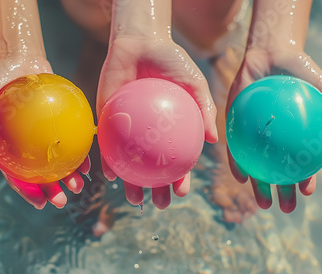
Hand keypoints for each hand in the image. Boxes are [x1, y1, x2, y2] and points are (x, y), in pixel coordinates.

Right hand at [0, 55, 89, 208]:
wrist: (21, 60)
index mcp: (9, 148)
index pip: (17, 175)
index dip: (27, 192)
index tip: (40, 204)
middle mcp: (28, 147)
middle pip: (40, 175)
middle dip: (52, 192)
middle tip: (63, 201)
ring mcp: (44, 138)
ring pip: (59, 163)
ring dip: (70, 178)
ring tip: (80, 186)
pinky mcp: (60, 126)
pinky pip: (71, 142)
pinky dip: (80, 153)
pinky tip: (90, 162)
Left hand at [97, 36, 217, 208]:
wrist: (140, 41)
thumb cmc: (171, 59)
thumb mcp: (194, 82)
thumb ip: (204, 109)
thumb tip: (215, 142)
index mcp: (170, 129)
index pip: (175, 160)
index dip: (179, 178)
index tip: (181, 192)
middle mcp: (148, 133)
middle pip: (152, 168)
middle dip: (155, 189)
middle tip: (158, 204)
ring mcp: (127, 128)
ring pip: (129, 162)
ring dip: (131, 183)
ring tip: (133, 199)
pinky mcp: (107, 119)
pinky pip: (107, 144)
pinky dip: (108, 160)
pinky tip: (111, 175)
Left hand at [226, 48, 321, 212]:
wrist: (269, 53)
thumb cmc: (298, 70)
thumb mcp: (319, 84)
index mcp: (295, 137)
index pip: (301, 164)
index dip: (305, 180)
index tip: (306, 192)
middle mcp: (275, 140)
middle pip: (278, 172)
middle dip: (281, 193)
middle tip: (283, 208)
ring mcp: (254, 136)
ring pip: (257, 166)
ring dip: (259, 186)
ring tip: (262, 202)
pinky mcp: (235, 127)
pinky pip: (236, 149)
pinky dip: (238, 163)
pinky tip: (240, 176)